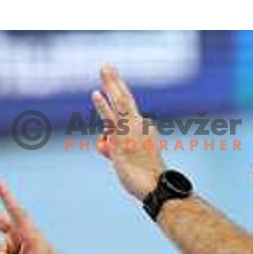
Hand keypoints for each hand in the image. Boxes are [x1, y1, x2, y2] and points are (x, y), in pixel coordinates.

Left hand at [91, 63, 164, 200]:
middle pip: (125, 99)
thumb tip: (104, 144)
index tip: (108, 82)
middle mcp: (140, 126)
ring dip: (111, 84)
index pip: (128, 110)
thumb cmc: (145, 178)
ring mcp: (131, 132)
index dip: (116, 95)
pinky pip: (111, 120)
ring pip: (121, 103)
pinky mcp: (123, 140)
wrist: (156, 188)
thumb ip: (116, 147)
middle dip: (115, 81)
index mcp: (144, 129)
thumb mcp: (130, 158)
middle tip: (107, 65)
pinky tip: (96, 93)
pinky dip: (103, 106)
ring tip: (105, 68)